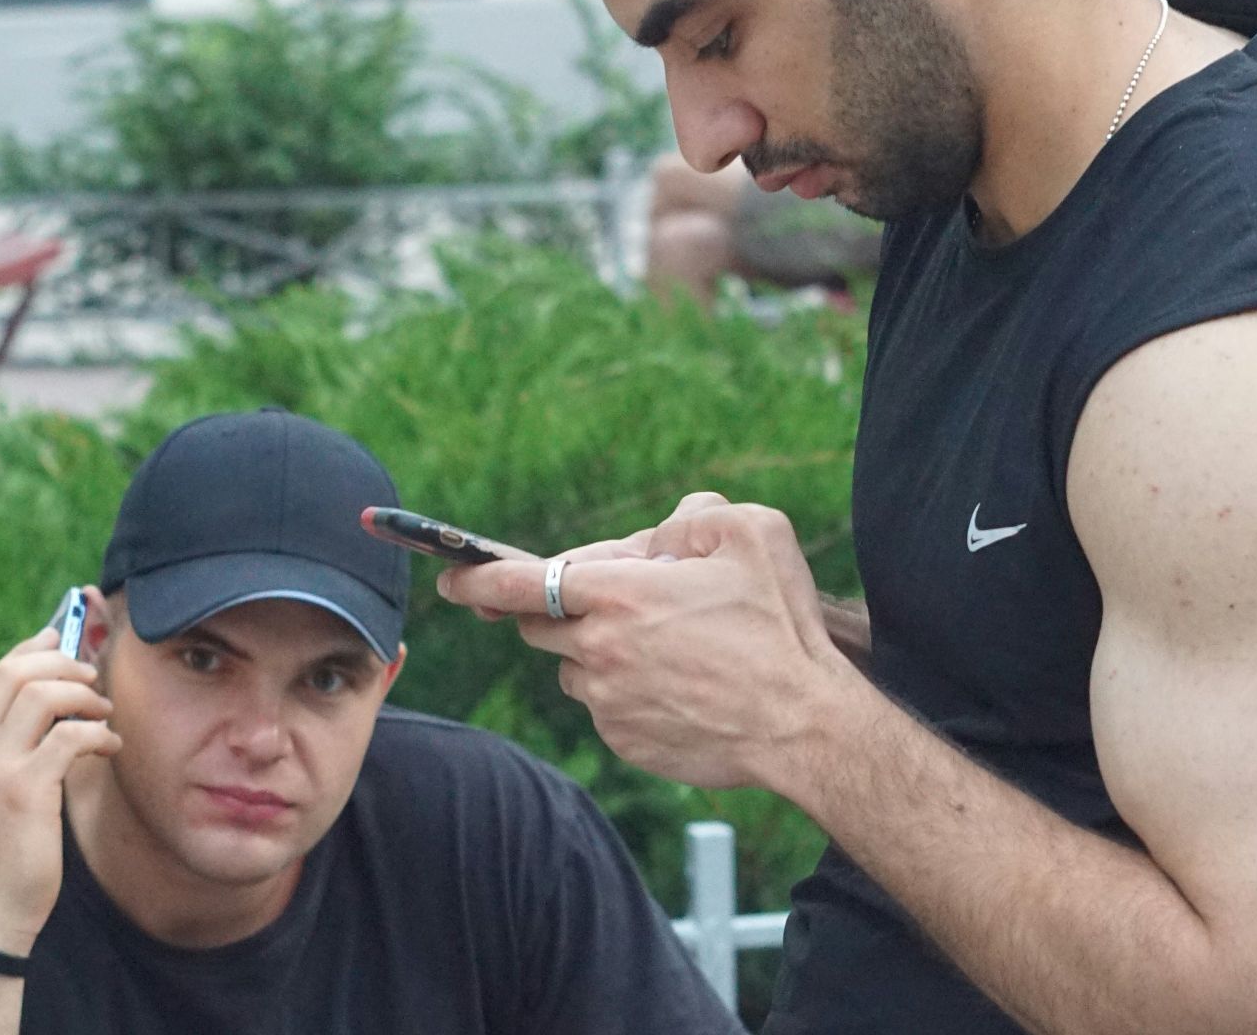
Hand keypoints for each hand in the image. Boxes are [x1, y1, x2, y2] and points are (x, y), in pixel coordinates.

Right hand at [0, 628, 119, 955]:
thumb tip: (41, 704)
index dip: (26, 654)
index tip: (58, 643)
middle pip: (10, 674)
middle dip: (57, 662)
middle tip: (90, 676)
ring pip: (40, 694)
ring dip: (83, 695)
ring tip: (104, 713)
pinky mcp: (24, 790)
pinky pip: (70, 735)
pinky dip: (99, 732)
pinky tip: (110, 746)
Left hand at [438, 495, 862, 790]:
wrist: (806, 727)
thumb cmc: (782, 627)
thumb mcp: (752, 535)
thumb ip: (690, 517)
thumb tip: (656, 538)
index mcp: (620, 594)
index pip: (519, 583)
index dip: (476, 578)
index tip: (450, 578)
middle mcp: (600, 651)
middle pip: (542, 625)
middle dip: (565, 609)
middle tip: (624, 603)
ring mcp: (608, 703)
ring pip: (575, 667)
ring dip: (602, 651)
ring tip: (675, 650)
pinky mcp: (624, 740)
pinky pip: (605, 707)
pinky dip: (628, 691)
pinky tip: (683, 687)